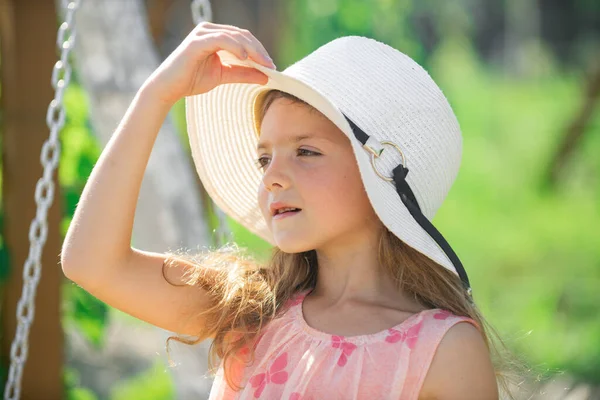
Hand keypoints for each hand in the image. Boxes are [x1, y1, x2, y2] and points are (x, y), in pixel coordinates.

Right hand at [143, 22, 275, 105]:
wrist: (169, 87)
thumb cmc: (192, 80)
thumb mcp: (224, 76)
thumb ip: (243, 73)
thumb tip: (266, 76)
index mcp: (216, 35)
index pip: (243, 38)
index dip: (259, 50)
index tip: (271, 65)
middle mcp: (209, 30)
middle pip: (242, 35)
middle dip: (259, 50)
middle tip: (271, 65)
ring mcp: (202, 33)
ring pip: (234, 36)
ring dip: (252, 50)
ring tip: (263, 64)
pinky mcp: (197, 41)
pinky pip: (221, 40)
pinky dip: (235, 47)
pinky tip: (245, 58)